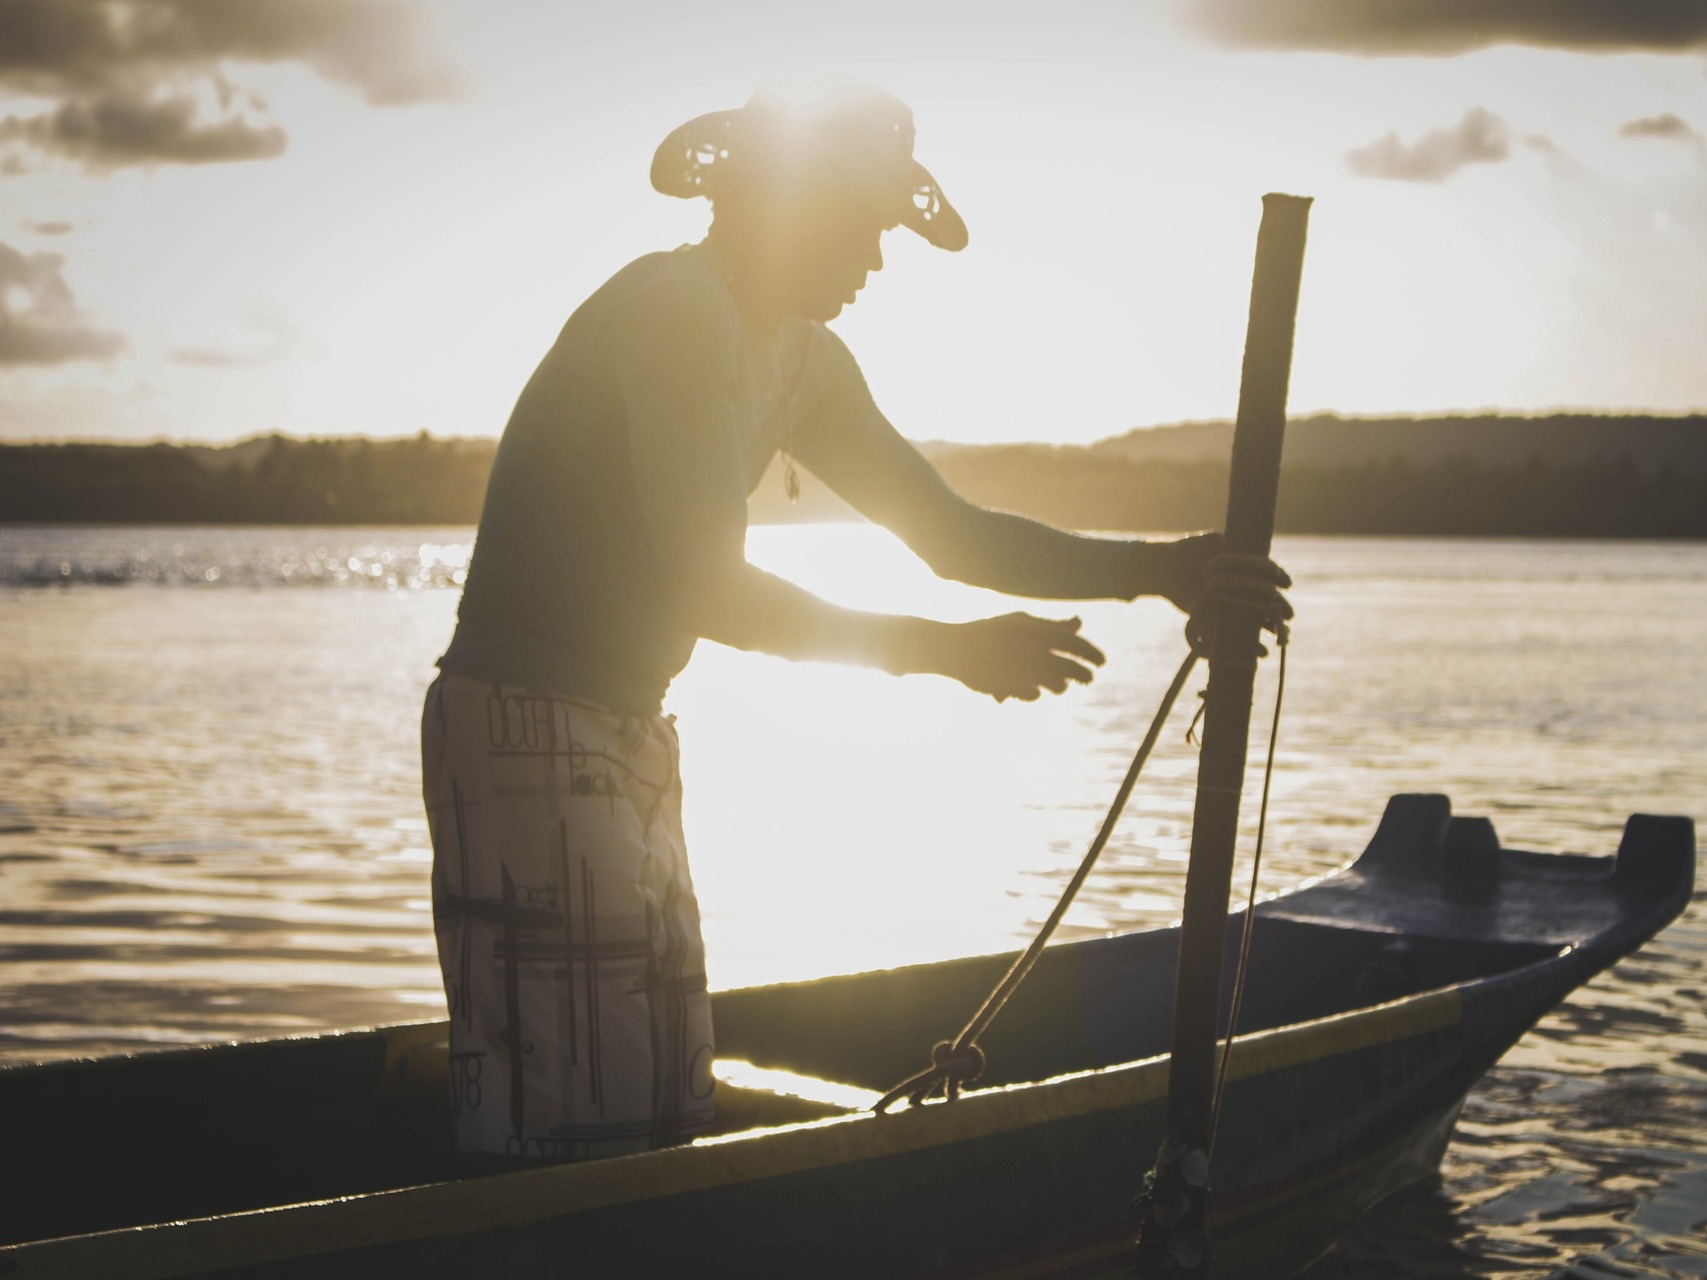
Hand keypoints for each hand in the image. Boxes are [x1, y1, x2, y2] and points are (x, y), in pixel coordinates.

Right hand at [934, 613, 1105, 702]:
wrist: (951, 648)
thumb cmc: (989, 631)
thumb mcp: (1019, 622)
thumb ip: (1050, 624)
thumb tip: (1079, 622)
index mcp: (1033, 630)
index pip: (1073, 642)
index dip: (1091, 652)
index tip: (1102, 661)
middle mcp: (1029, 650)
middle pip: (1069, 667)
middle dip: (1083, 674)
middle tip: (1088, 678)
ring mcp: (1019, 670)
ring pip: (1056, 684)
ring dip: (1062, 685)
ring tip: (1061, 683)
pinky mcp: (1008, 687)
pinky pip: (1033, 693)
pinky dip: (1036, 691)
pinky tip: (1035, 688)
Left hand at [1142, 534, 1292, 634]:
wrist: (1167, 571)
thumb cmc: (1187, 552)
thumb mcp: (1202, 542)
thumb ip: (1214, 542)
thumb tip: (1220, 543)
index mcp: (1244, 565)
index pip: (1269, 572)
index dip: (1279, 577)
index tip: (1286, 584)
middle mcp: (1244, 586)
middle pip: (1269, 598)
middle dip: (1282, 606)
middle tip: (1288, 615)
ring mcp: (1235, 605)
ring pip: (1260, 619)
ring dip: (1273, 628)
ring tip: (1282, 636)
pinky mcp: (1222, 622)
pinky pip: (1240, 636)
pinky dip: (1253, 646)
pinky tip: (1262, 652)